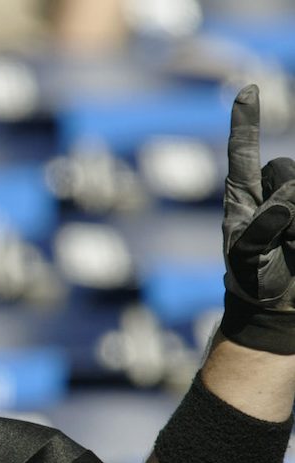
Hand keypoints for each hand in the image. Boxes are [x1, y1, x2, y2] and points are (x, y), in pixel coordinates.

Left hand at [219, 84, 294, 352]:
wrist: (277, 305)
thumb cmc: (253, 281)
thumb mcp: (246, 258)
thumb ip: (261, 228)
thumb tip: (287, 201)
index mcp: (242, 197)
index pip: (243, 151)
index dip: (246, 121)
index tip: (247, 88)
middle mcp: (271, 192)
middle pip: (286, 171)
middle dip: (286, 203)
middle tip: (282, 241)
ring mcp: (292, 203)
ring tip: (292, 248)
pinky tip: (294, 243)